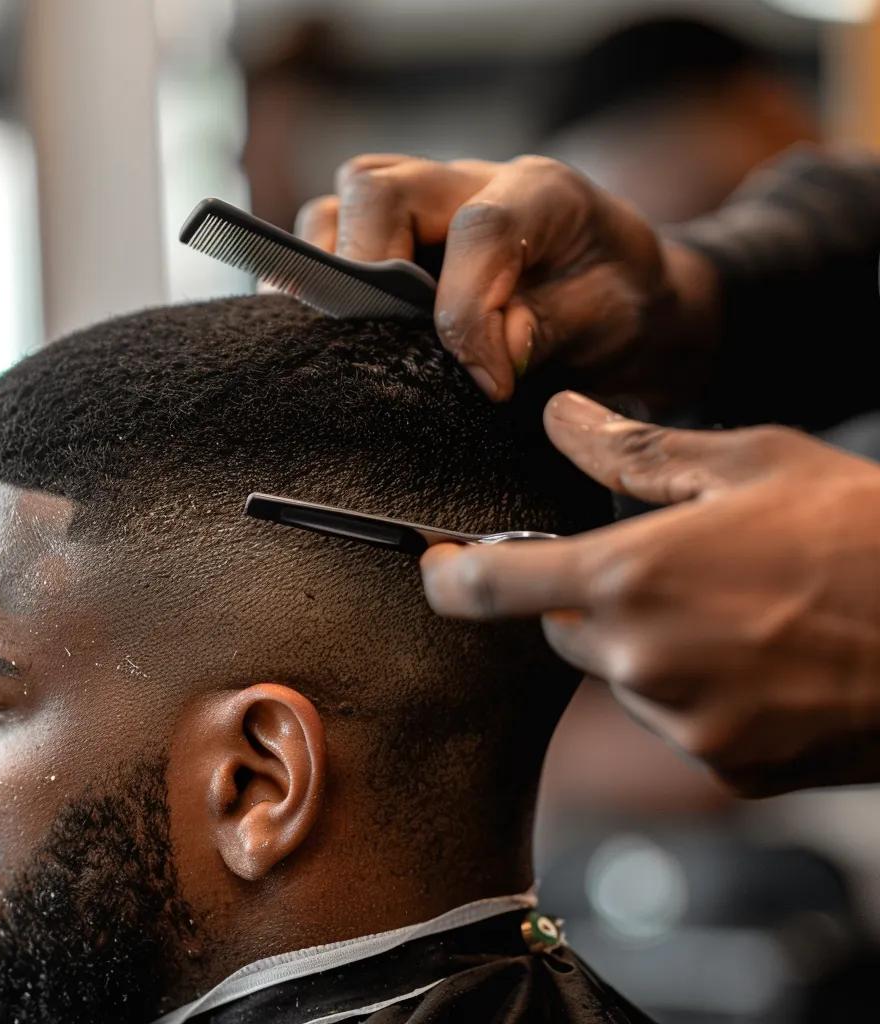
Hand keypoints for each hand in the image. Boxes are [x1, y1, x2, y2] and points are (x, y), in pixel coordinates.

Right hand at [298, 154, 717, 402]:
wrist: (617, 293)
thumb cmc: (612, 303)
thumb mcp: (608, 322)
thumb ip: (550, 330)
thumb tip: (489, 355)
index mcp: (539, 192)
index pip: (475, 230)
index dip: (468, 315)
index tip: (489, 382)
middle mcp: (468, 180)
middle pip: (377, 189)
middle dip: (365, 267)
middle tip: (384, 345)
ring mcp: (423, 203)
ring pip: (338, 205)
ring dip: (329, 270)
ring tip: (352, 337)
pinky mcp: (393, 234)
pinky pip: (330, 236)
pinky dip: (321, 280)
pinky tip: (342, 329)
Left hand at [421, 392, 879, 796]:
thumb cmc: (858, 533)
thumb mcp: (747, 463)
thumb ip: (633, 449)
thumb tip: (562, 416)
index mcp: (628, 576)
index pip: (488, 588)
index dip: (445, 577)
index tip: (434, 567)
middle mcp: (638, 659)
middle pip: (561, 629)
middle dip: (591, 598)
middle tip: (671, 568)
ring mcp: (680, 723)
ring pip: (620, 676)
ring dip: (647, 644)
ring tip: (737, 610)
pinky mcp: (724, 765)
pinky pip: (673, 720)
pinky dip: (694, 690)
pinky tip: (759, 659)